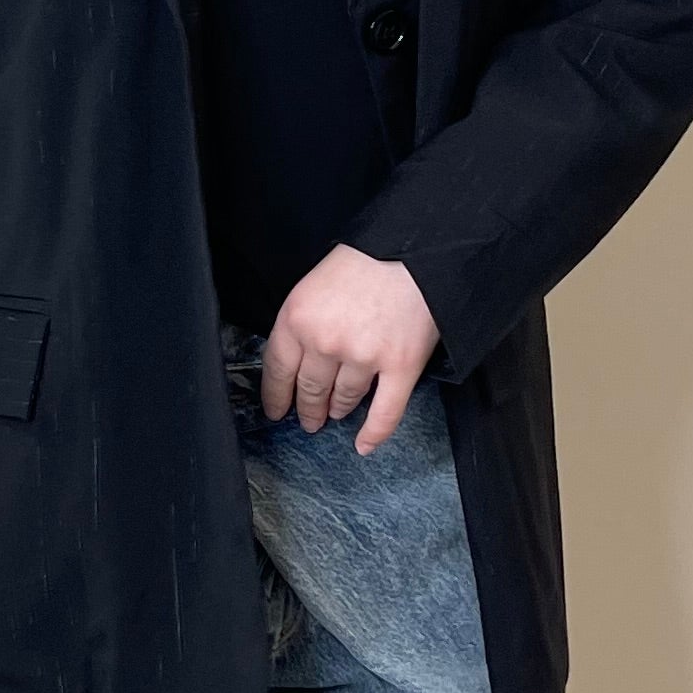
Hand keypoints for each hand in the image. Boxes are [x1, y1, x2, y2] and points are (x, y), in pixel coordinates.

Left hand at [261, 246, 439, 449]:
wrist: (416, 246)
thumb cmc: (367, 257)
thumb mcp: (315, 281)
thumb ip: (304, 318)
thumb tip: (300, 354)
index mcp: (298, 318)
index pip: (278, 369)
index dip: (276, 396)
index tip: (276, 410)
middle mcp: (326, 342)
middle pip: (310, 389)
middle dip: (308, 409)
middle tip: (309, 419)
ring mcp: (363, 357)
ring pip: (344, 399)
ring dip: (338, 410)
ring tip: (337, 414)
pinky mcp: (400, 366)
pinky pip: (385, 413)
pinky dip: (374, 433)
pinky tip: (364, 445)